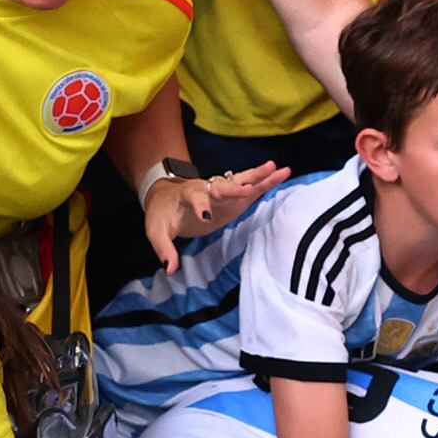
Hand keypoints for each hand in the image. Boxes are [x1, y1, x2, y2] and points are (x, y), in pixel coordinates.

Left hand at [139, 160, 285, 270]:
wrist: (166, 198)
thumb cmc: (162, 214)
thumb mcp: (156, 232)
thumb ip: (164, 249)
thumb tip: (170, 269)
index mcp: (186, 195)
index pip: (194, 198)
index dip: (200, 206)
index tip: (205, 217)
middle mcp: (206, 189)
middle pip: (222, 186)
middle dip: (235, 188)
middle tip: (249, 188)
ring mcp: (221, 192)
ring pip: (240, 182)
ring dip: (258, 176)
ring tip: (277, 169)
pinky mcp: (232, 198)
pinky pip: (250, 188)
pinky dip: (265, 182)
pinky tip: (281, 174)